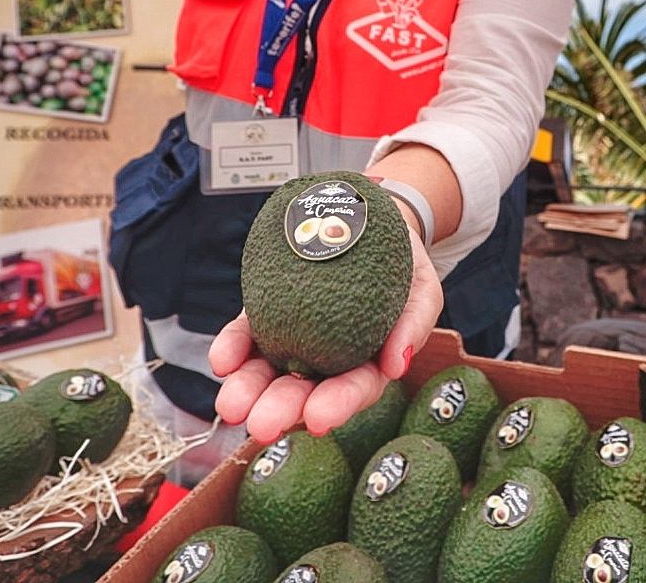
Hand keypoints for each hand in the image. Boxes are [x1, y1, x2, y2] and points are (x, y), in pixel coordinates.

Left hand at [209, 226, 442, 442]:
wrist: (367, 219)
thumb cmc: (403, 262)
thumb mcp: (422, 288)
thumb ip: (415, 323)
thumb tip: (396, 367)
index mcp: (368, 363)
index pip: (354, 389)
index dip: (338, 405)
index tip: (318, 420)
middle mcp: (327, 360)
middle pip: (304, 390)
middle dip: (282, 409)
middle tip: (261, 425)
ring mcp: (293, 338)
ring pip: (268, 370)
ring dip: (248, 388)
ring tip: (231, 404)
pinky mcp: (266, 314)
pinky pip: (247, 335)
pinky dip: (233, 348)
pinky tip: (222, 361)